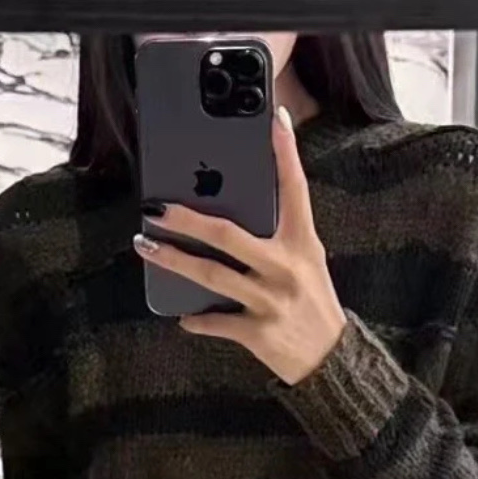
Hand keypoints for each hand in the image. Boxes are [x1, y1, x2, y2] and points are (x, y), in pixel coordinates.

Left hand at [133, 105, 346, 385]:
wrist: (331, 360)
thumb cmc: (311, 302)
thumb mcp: (306, 261)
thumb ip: (276, 235)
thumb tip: (227, 209)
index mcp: (302, 243)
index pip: (295, 188)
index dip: (285, 152)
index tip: (274, 118)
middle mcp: (286, 267)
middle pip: (227, 234)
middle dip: (185, 219)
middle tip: (154, 207)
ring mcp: (271, 300)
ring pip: (211, 275)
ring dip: (173, 261)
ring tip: (146, 247)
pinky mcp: (258, 332)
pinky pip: (215, 322)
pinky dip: (196, 320)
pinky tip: (181, 315)